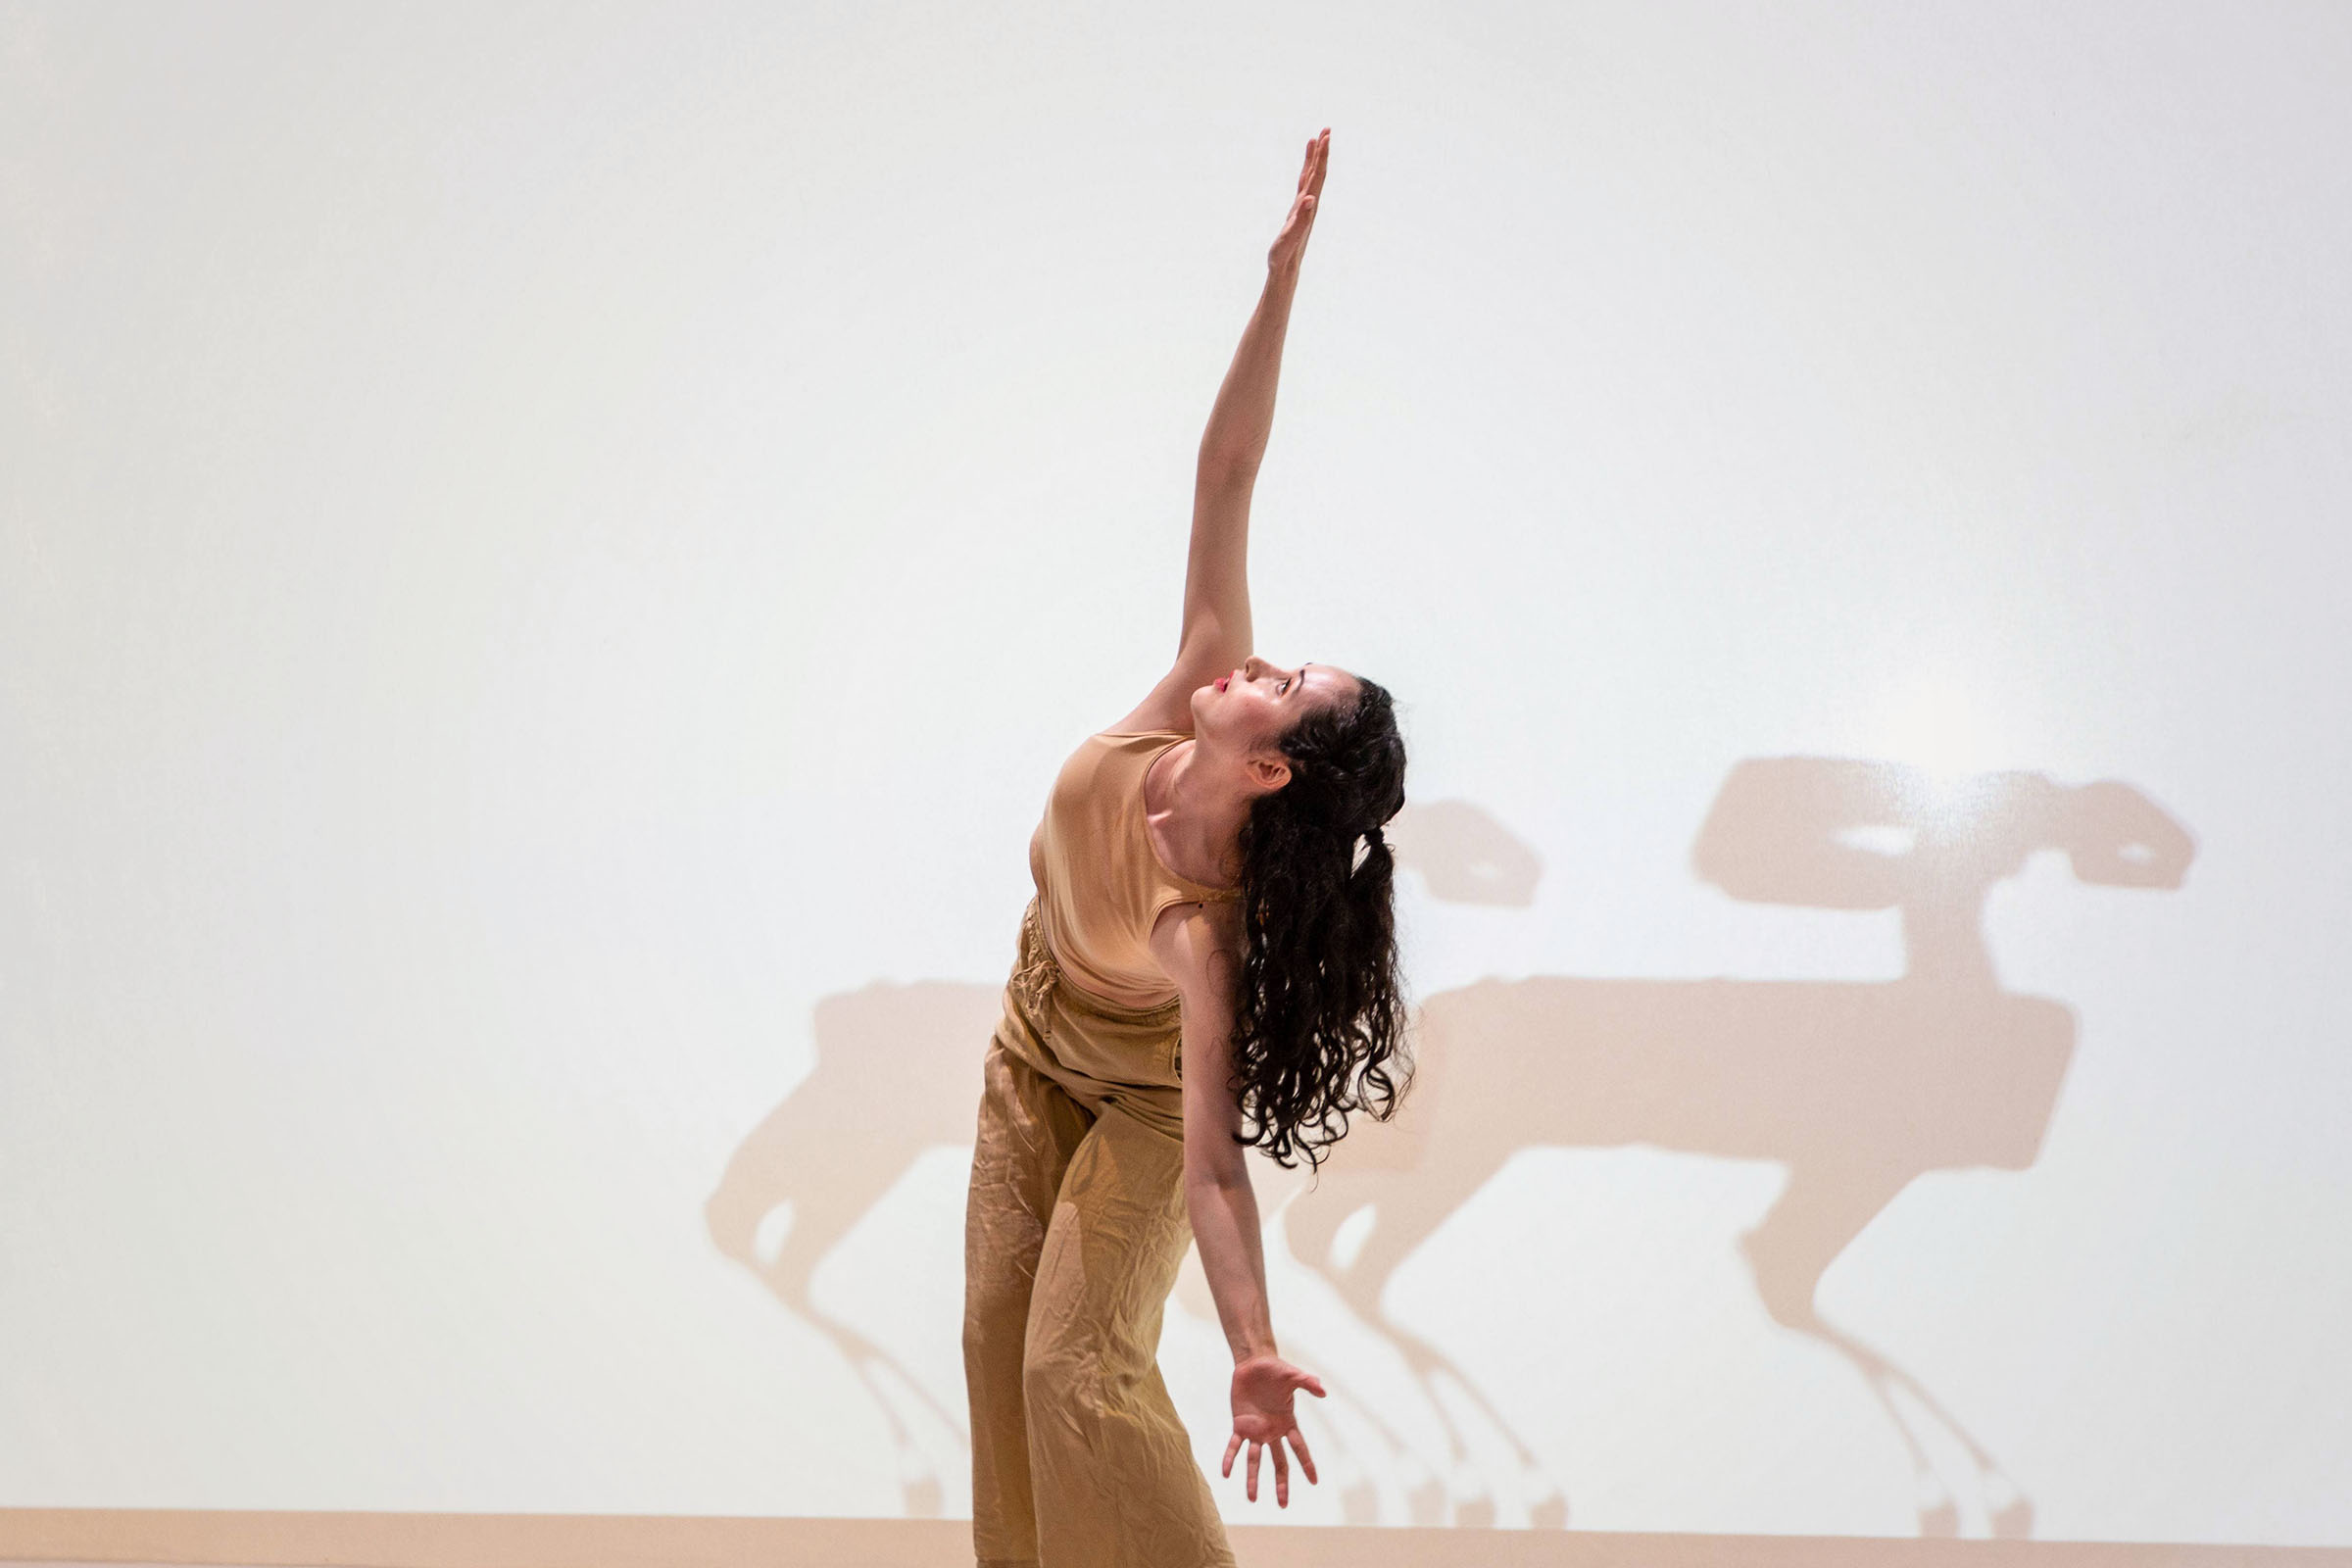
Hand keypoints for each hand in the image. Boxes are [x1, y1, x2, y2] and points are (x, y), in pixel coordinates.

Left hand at [1221, 1353, 1325, 1505]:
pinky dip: (1230, 1459)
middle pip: (1279, 1462)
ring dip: (1253, 1479)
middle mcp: (1272, 1431)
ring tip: (1252, 1499)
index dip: (1307, 1464)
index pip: (1299, 1448)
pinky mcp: (1240, 1425)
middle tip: (1283, 1504)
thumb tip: (1323, 1390)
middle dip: (1281, 1483)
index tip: (1314, 1482)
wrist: (1254, 1364)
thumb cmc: (1276, 1369)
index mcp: (1288, 1423)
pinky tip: (1226, 1473)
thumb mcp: (1293, 1375)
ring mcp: (1256, 1430)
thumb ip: (1307, 1382)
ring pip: (1255, 1460)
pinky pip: (1234, 1446)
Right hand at [1266, 128, 1328, 276]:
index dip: (1320, 157)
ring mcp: (1304, 207)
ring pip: (1311, 178)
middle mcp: (1309, 204)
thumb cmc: (1284, 256)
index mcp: (1308, 207)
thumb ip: (1301, 219)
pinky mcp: (1298, 211)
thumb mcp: (1290, 238)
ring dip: (1315, 159)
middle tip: (1326, 130)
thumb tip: (1311, 198)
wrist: (1286, 270)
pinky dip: (1306, 172)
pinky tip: (1306, 166)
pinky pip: (1304, 185)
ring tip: (1317, 139)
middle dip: (1322, 152)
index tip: (1325, 137)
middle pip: (1317, 173)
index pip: (1317, 177)